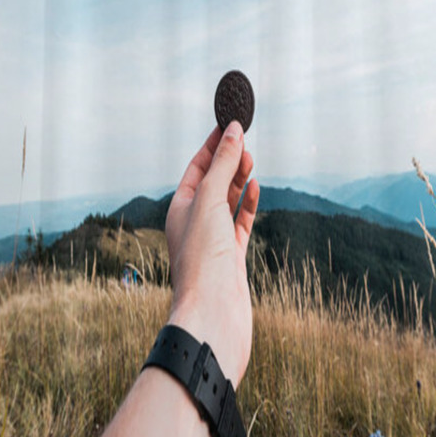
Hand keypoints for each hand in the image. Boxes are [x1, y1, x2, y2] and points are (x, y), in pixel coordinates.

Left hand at [164, 120, 259, 386]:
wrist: (214, 313)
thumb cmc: (203, 257)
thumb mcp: (210, 200)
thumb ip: (224, 164)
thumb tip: (234, 130)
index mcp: (179, 209)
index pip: (196, 168)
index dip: (213, 145)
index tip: (229, 123)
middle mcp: (194, 224)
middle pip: (212, 183)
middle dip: (228, 159)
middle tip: (245, 138)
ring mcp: (215, 241)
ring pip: (228, 202)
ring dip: (239, 178)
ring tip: (251, 158)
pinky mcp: (233, 257)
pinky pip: (241, 223)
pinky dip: (249, 203)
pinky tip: (256, 186)